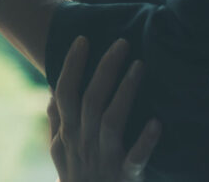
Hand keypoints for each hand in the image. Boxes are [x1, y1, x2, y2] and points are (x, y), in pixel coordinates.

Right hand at [49, 38, 160, 181]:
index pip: (65, 92)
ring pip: (111, 121)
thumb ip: (57, 120)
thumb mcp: (59, 151)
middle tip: (122, 42)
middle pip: (90, 100)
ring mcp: (104, 160)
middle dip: (105, 68)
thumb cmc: (78, 181)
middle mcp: (82, 143)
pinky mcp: (125, 178)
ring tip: (140, 65)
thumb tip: (51, 90)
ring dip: (125, 92)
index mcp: (67, 133)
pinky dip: (145, 141)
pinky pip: (134, 159)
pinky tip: (156, 123)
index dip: (72, 65)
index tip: (83, 39)